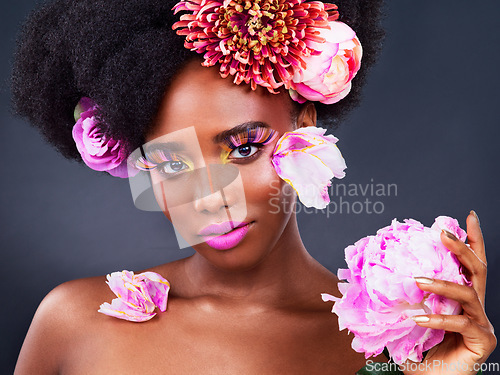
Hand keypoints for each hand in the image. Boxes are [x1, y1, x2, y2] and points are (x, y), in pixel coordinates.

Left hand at [401, 211, 495, 374]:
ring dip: (442, 283)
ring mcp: (481, 324)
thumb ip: (403, 299)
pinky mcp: (482, 341)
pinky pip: (462, 322)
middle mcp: (475, 307)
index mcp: (461, 299)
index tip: (466, 216)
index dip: (472, 239)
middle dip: (462, 248)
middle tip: (443, 232)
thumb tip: (375, 277)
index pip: (470, 264)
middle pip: (478, 270)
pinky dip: (439, 318)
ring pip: (469, 292)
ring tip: (417, 280)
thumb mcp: (408, 319)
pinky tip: (419, 319)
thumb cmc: (420, 352)